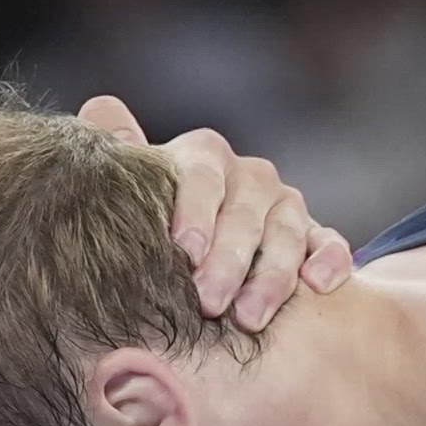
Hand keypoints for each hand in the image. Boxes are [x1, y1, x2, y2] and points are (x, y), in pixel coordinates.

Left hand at [77, 94, 352, 332]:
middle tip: (209, 303)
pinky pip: (327, 243)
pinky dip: (327, 261)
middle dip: (228, 261)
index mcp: (202, 158)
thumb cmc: (153, 218)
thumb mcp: (137, 186)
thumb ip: (120, 148)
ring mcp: (283, 205)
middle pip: (243, 213)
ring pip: (286, 234)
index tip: (183, 251)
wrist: (194, 243)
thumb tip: (98, 108)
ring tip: (250, 318)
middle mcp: (247, 176)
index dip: (194, 211)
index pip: (201, 174)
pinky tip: (318, 285)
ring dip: (271, 277)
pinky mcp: (312, 235)